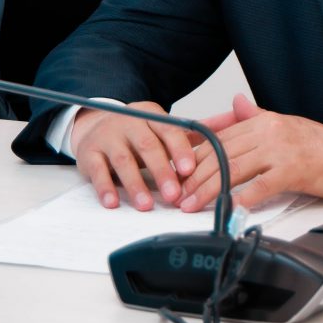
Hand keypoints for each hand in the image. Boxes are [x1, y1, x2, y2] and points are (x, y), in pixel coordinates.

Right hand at [71, 102, 198, 211]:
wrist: (96, 124)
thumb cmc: (138, 132)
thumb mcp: (164, 127)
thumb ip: (196, 130)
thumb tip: (233, 124)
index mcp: (152, 116)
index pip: (169, 131)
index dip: (180, 150)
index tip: (190, 170)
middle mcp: (129, 123)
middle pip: (147, 146)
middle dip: (162, 172)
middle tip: (173, 195)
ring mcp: (107, 137)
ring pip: (122, 160)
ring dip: (135, 184)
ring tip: (146, 206)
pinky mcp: (88, 153)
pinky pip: (96, 171)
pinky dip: (104, 188)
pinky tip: (112, 203)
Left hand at [177, 93, 322, 210]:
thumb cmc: (320, 146)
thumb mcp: (283, 127)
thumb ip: (256, 118)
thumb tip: (234, 103)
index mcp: (263, 120)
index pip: (219, 137)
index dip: (194, 156)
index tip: (176, 171)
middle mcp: (269, 130)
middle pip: (221, 153)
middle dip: (194, 175)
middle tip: (177, 194)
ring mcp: (282, 149)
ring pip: (234, 168)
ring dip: (208, 189)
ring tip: (191, 205)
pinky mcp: (294, 169)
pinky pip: (261, 185)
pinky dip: (241, 198)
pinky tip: (227, 208)